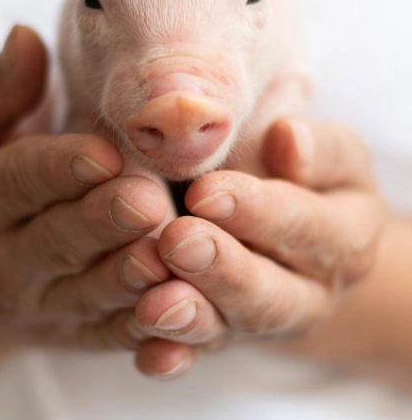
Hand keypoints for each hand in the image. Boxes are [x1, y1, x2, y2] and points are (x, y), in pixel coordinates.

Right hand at [0, 27, 170, 368]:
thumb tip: (26, 37)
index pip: (22, 179)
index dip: (61, 168)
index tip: (103, 153)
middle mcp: (8, 258)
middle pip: (59, 239)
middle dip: (103, 223)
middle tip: (146, 203)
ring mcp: (42, 303)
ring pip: (87, 293)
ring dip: (127, 279)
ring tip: (163, 256)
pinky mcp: (73, 332)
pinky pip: (106, 336)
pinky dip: (139, 329)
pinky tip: (176, 312)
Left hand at [128, 118, 384, 378]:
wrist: (290, 220)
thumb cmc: (303, 171)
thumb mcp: (328, 151)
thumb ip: (317, 147)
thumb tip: (289, 140)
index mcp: (347, 235)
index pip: (306, 225)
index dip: (258, 211)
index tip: (205, 192)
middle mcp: (313, 291)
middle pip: (271, 292)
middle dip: (222, 269)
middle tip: (176, 241)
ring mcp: (266, 321)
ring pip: (232, 328)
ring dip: (192, 317)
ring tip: (154, 305)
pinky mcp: (227, 335)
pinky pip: (200, 355)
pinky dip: (173, 356)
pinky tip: (149, 354)